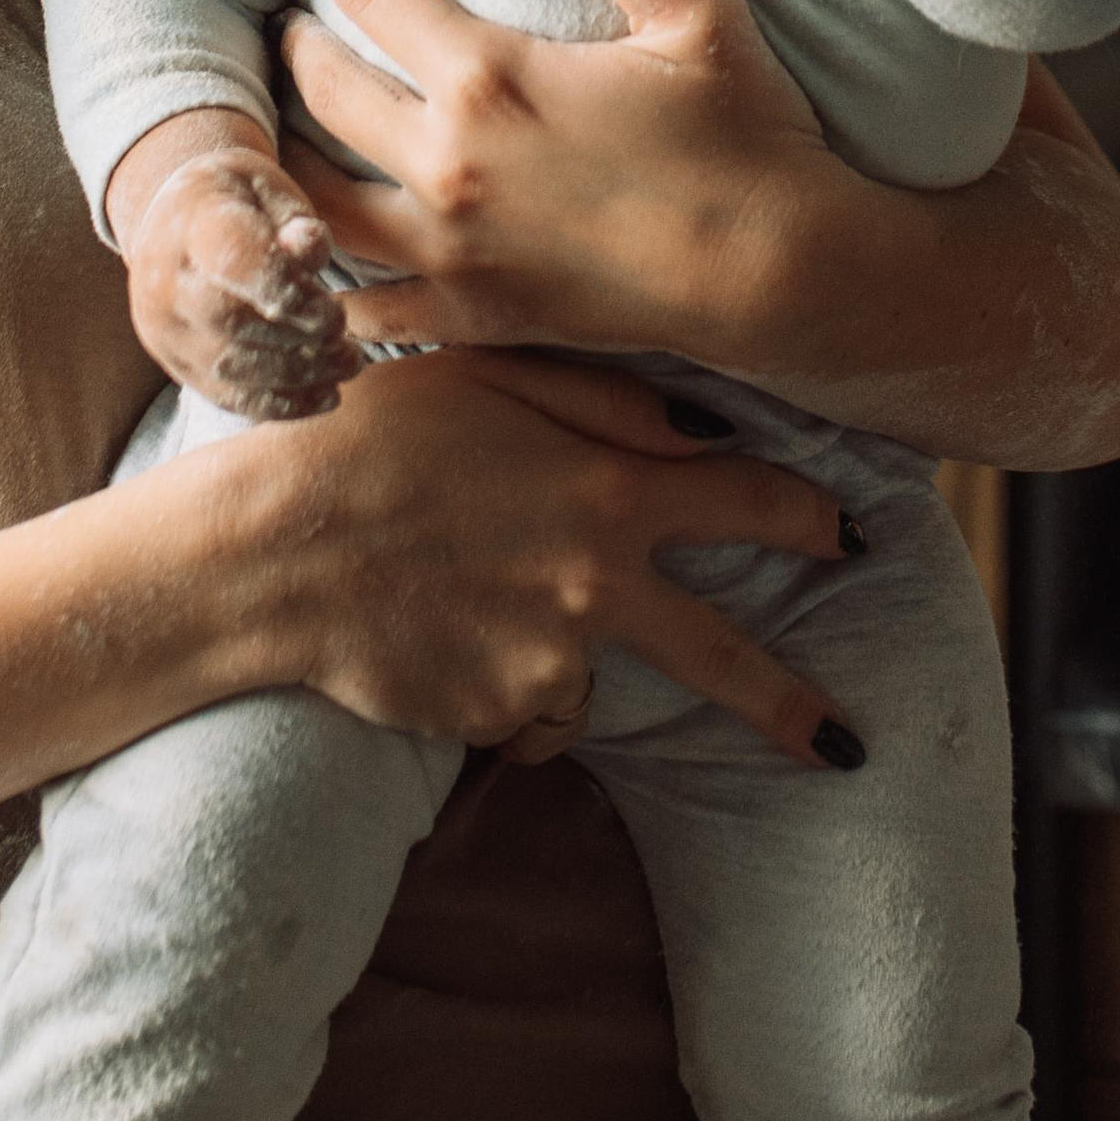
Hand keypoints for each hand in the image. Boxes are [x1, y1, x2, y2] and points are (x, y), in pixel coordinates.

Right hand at [120, 125, 358, 421]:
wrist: (174, 221)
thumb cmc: (237, 200)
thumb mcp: (268, 187)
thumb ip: (293, 218)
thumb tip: (309, 250)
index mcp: (190, 222)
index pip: (232, 260)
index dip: (288, 290)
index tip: (334, 308)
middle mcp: (164, 280)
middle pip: (231, 323)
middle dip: (303, 340)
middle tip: (351, 346)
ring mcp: (164, 329)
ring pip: (231, 368)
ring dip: (301, 375)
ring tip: (348, 364)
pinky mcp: (176, 364)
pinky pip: (226, 396)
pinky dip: (282, 403)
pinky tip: (326, 394)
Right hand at [243, 345, 861, 770]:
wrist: (269, 551)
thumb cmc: (367, 437)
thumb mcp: (485, 372)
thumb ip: (604, 396)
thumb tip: (706, 428)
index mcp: (606, 490)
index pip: (747, 502)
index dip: (810, 517)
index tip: (849, 538)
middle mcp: (595, 585)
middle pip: (725, 657)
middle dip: (791, 706)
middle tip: (845, 747)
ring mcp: (549, 660)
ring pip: (591, 676)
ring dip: (561, 654)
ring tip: (468, 603)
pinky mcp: (496, 715)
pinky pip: (525, 709)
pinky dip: (502, 685)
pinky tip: (441, 636)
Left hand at [273, 0, 826, 360]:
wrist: (778, 275)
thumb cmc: (747, 135)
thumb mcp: (692, 11)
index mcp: (491, 79)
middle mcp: (448, 166)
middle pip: (321, 93)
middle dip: (288, 47)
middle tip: (277, 25)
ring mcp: (451, 251)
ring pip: (318, 202)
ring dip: (283, 160)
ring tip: (272, 133)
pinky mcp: (472, 315)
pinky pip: (369, 306)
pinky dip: (329, 284)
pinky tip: (315, 264)